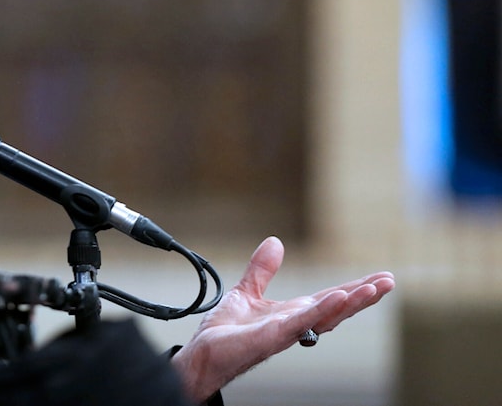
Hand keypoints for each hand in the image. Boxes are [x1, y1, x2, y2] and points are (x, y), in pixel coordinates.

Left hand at [170, 236, 394, 402]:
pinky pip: (302, 323)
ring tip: (375, 288)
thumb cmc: (226, 332)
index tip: (380, 277)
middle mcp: (296, 323)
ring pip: (327, 316)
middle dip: (364, 296)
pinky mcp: (273, 336)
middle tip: (390, 281)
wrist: (204, 352)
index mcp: (293, 313)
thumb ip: (262, 270)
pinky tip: (339, 298)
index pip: (330, 298)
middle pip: (337, 309)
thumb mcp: (246, 291)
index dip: (354, 288)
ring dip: (352, 303)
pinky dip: (322, 310)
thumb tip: (274, 242)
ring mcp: (288, 332)